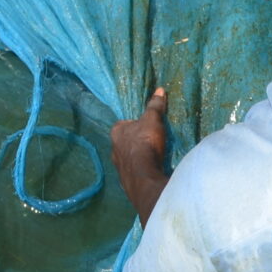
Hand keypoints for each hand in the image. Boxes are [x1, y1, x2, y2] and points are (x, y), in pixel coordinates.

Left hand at [109, 85, 169, 204]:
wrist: (144, 175)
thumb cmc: (145, 142)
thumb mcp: (152, 119)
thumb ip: (154, 106)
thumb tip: (159, 90)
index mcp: (116, 132)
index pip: (124, 124)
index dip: (135, 124)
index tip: (146, 127)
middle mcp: (113, 149)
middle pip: (125, 142)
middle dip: (136, 142)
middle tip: (151, 142)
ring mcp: (118, 166)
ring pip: (128, 158)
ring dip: (137, 158)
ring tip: (153, 158)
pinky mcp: (125, 181)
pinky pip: (133, 172)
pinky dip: (140, 170)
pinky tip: (150, 170)